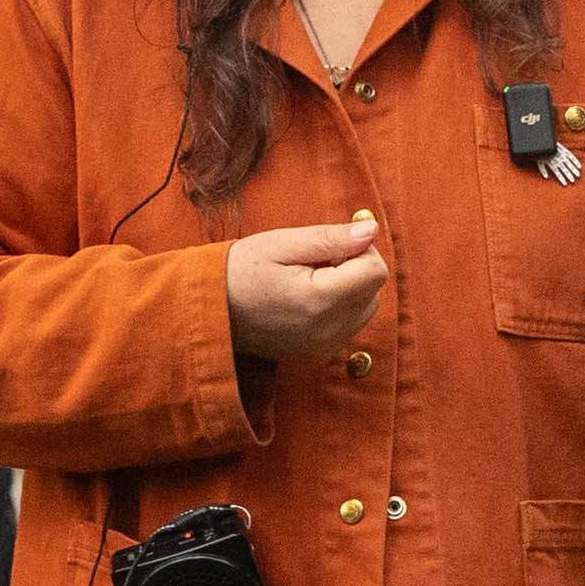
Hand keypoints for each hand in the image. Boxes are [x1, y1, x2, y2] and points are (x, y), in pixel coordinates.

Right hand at [226, 215, 388, 367]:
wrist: (208, 312)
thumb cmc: (240, 271)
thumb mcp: (283, 244)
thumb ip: (332, 238)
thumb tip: (373, 230)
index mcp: (319, 302)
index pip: (376, 271)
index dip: (358, 250)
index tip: (327, 248)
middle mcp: (327, 332)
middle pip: (373, 291)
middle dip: (352, 269)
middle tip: (311, 263)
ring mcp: (323, 348)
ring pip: (364, 308)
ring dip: (346, 289)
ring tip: (306, 281)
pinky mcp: (318, 355)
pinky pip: (347, 325)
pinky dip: (336, 308)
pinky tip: (304, 300)